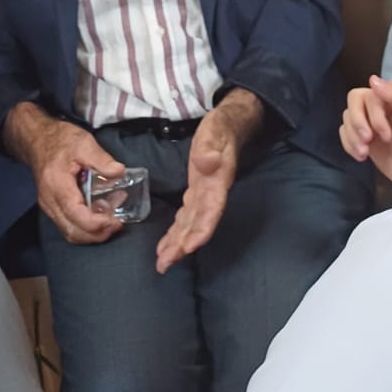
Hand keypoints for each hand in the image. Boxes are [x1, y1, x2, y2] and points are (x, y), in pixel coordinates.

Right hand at [6, 103, 125, 244]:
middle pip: (72, 231)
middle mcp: (50, 201)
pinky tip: (100, 215)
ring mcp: (49, 206)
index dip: (97, 223)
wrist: (38, 140)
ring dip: (92, 233)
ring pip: (70, 232)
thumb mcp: (84, 143)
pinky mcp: (53, 207)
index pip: (76, 215)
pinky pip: (68, 225)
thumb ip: (101, 159)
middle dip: (97, 234)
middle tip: (117, 224)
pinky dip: (86, 227)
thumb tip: (119, 172)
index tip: (115, 220)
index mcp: (58, 186)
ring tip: (112, 221)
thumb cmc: (60, 140)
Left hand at [155, 90, 263, 274]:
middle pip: (198, 224)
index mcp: (218, 181)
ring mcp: (204, 195)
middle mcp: (212, 194)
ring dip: (177, 244)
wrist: (228, 127)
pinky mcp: (196, 193)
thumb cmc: (220, 128)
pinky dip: (176, 232)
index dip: (202, 229)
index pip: (211, 209)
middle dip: (183, 245)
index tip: (190, 247)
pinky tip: (166, 245)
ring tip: (163, 263)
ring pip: (190, 225)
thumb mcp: (215, 130)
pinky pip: (186, 218)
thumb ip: (211, 145)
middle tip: (165, 264)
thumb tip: (207, 162)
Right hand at [341, 75, 391, 199]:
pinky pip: (345, 133)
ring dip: (352, 135)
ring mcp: (370, 122)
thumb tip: (372, 79)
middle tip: (369, 140)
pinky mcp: (364, 139)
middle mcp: (380, 105)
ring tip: (364, 152)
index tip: (384, 133)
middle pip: (353, 102)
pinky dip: (348, 144)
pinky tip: (361, 156)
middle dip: (358, 123)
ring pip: (347, 117)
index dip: (372, 112)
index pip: (369, 93)